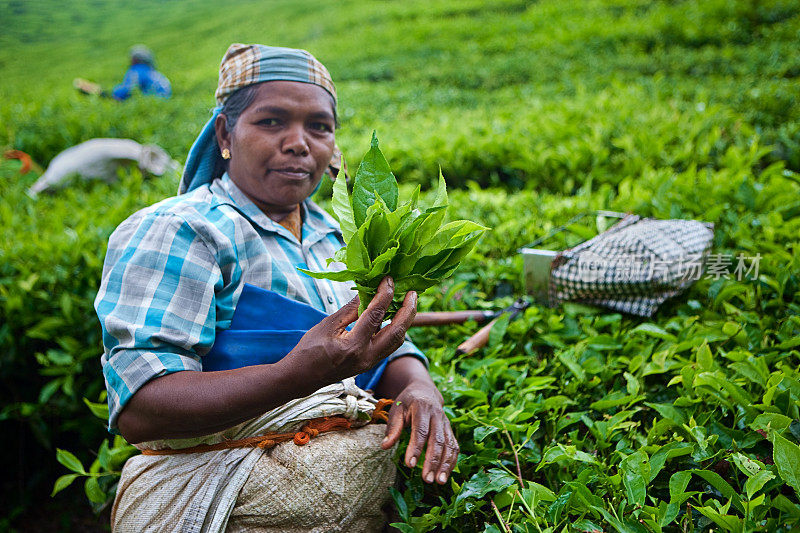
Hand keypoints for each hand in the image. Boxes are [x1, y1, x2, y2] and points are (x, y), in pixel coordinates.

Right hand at [287, 277, 417, 386]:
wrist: (302, 377)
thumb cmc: (309, 350)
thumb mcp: (328, 325)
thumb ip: (350, 309)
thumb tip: (367, 291)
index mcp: (353, 346)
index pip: (376, 315)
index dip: (385, 295)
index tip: (389, 280)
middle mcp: (366, 357)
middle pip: (397, 332)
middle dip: (408, 311)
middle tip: (413, 293)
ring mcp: (370, 363)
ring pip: (396, 341)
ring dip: (404, 321)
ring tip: (407, 302)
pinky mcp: (369, 364)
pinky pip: (388, 345)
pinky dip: (394, 329)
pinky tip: (393, 316)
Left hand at [381, 381, 458, 483]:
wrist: (424, 391)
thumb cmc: (407, 403)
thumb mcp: (397, 410)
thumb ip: (393, 428)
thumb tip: (385, 446)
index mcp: (422, 408)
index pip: (420, 430)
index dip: (416, 448)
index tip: (410, 464)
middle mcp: (437, 415)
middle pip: (437, 440)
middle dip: (432, 461)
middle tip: (426, 479)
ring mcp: (446, 423)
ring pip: (449, 445)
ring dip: (445, 464)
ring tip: (439, 481)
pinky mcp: (450, 430)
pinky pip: (454, 446)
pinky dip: (451, 461)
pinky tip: (445, 474)